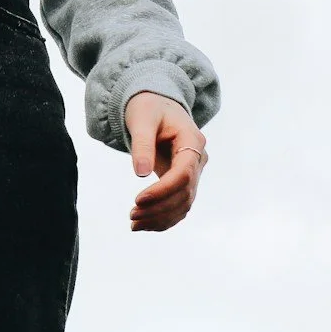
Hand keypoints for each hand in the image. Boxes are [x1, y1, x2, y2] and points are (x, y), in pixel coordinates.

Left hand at [124, 90, 206, 231]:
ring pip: (184, 204)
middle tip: (132, 215)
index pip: (184, 173)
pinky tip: (143, 225)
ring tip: (134, 224)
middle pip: (185, 193)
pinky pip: (179, 205)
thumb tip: (141, 173)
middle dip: (159, 208)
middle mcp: (198, 159)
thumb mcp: (142, 120)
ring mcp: (194, 172)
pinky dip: (163, 218)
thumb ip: (142, 144)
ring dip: (160, 218)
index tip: (138, 200)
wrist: (155, 106)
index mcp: (192, 140)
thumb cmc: (148, 108)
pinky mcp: (184, 182)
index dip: (162, 190)